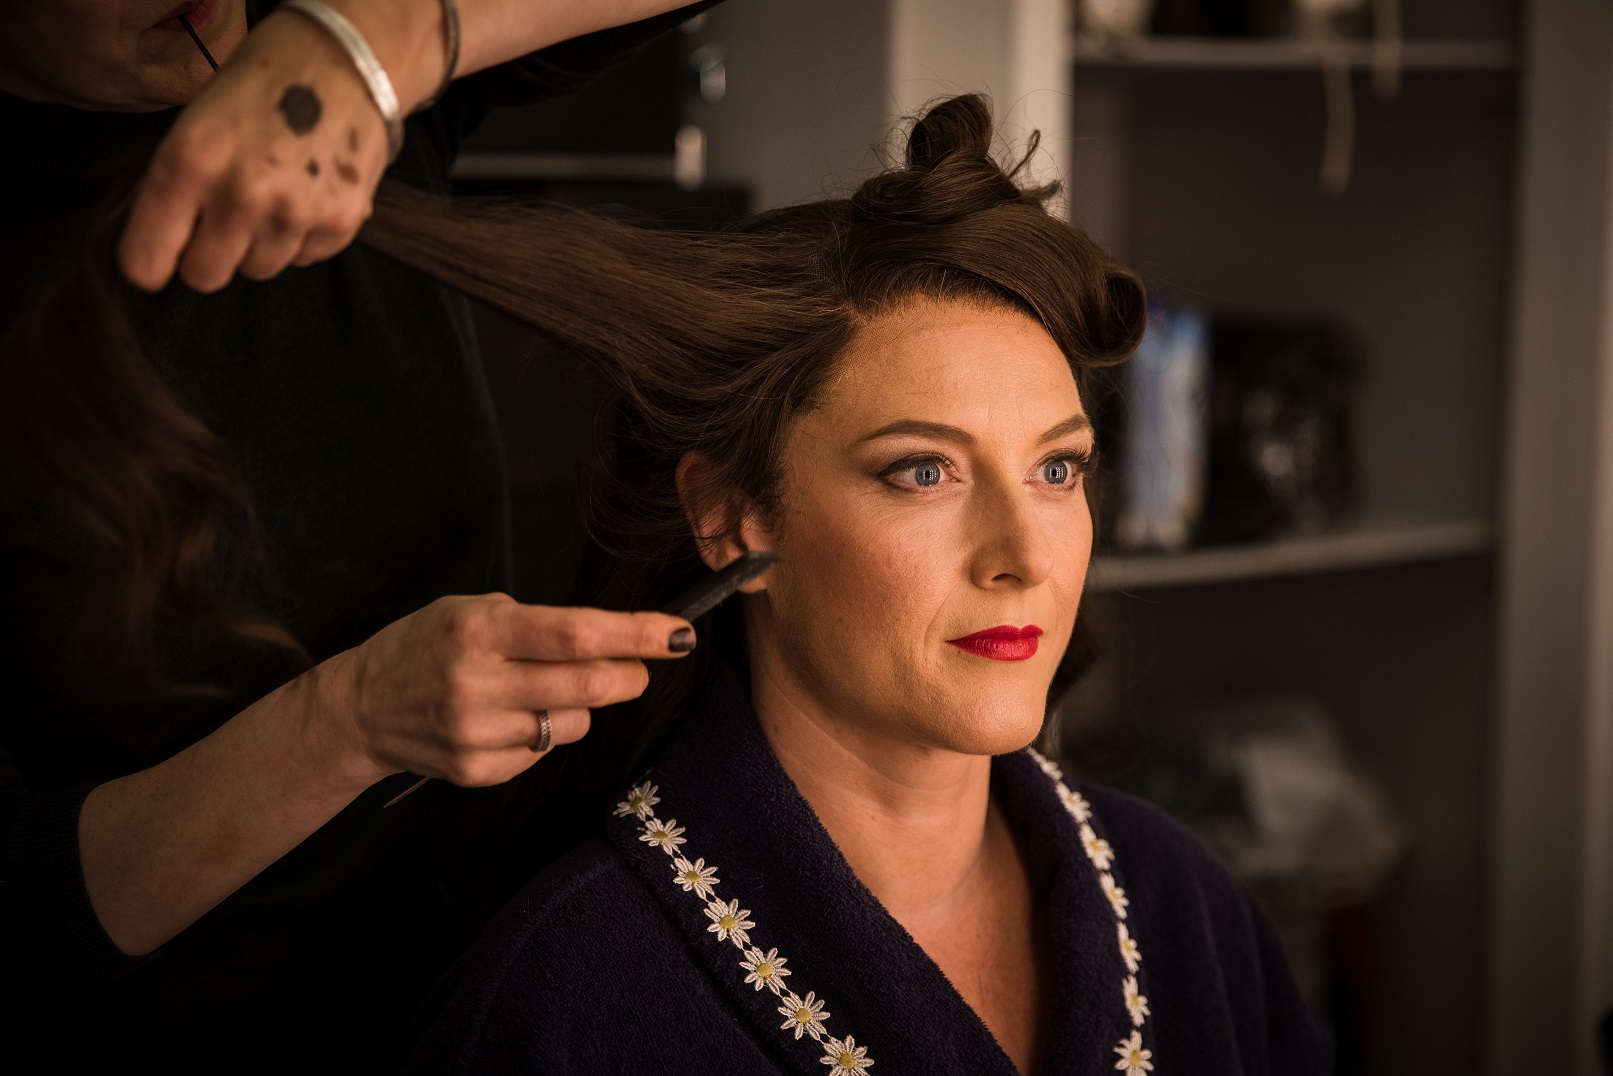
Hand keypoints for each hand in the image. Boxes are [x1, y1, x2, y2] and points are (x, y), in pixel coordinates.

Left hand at [117, 8, 401, 292]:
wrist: (344, 62)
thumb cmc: (261, 85)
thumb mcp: (196, 122)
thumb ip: (177, 184)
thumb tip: (168, 244)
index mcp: (189, 162)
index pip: (146, 261)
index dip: (151, 261)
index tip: (162, 253)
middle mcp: (241, 195)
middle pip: (204, 276)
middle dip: (208, 255)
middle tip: (222, 220)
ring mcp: (295, 214)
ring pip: (258, 270)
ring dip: (259, 244)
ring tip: (274, 195)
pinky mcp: (340, 223)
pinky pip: (304, 258)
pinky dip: (302, 236)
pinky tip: (307, 193)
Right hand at [312, 594, 695, 789]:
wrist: (361, 707)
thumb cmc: (429, 644)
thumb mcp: (474, 610)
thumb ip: (540, 624)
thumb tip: (619, 642)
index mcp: (480, 631)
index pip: (576, 634)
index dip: (636, 636)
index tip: (679, 634)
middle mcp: (478, 683)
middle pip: (588, 686)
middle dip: (629, 675)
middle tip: (637, 668)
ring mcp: (476, 734)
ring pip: (575, 724)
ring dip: (581, 705)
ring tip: (541, 689)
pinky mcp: (477, 772)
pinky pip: (545, 752)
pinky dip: (546, 734)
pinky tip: (511, 718)